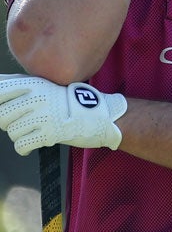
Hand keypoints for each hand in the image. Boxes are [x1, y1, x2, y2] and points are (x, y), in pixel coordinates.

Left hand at [0, 75, 127, 154]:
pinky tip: (31, 144)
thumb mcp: (47, 84)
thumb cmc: (70, 101)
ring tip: (33, 131)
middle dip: (8, 122)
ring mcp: (45, 115)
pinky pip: (21, 145)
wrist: (102, 115)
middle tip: (22, 121)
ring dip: (20, 135)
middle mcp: (39, 97)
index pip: (0, 90)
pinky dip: (24, 148)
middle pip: (1, 115)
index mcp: (36, 83)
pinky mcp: (50, 133)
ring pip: (11, 132)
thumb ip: (20, 83)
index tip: (5, 107)